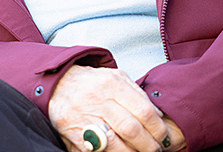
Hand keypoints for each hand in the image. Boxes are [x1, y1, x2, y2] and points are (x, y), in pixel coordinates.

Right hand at [48, 65, 177, 151]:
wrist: (58, 84)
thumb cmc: (91, 83)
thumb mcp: (116, 77)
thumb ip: (137, 94)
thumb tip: (157, 116)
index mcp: (112, 84)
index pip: (144, 111)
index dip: (158, 128)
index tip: (164, 137)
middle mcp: (98, 100)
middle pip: (132, 129)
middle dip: (149, 145)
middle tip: (156, 149)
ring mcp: (85, 118)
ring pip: (116, 144)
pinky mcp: (75, 134)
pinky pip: (99, 151)